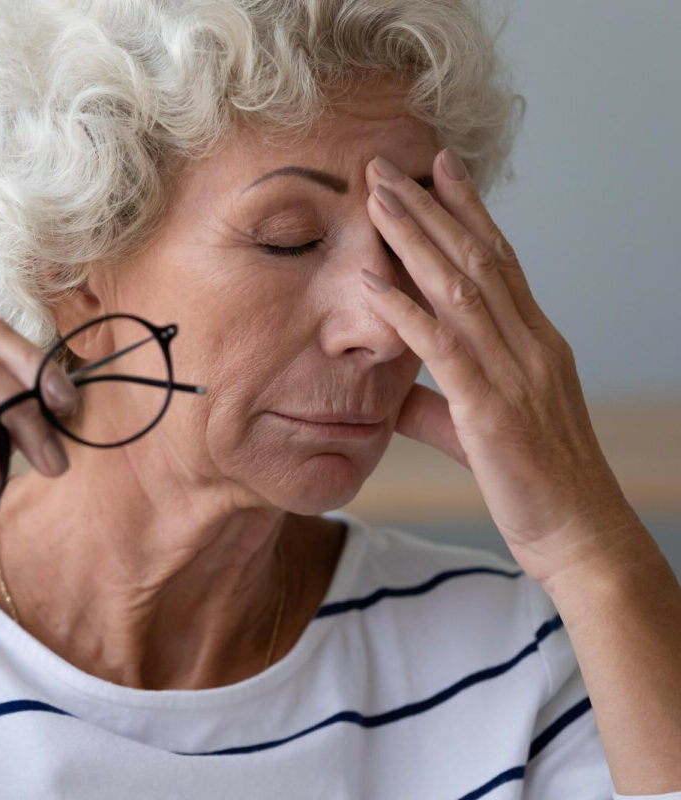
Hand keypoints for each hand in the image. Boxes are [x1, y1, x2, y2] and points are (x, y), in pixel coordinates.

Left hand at [360, 150, 640, 586]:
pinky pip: (442, 348)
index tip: (438, 169)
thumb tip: (395, 395)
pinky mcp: (491, 410)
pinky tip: (370, 282)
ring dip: (414, 238)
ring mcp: (514, 373)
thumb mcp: (483, 430)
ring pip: (460, 288)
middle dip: (430, 206)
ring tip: (377, 197)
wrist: (579, 535)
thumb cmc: (534, 482)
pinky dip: (404, 311)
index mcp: (534, 342)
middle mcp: (530, 344)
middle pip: (476, 258)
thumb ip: (440, 405)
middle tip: (389, 164)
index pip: (499, 260)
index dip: (468, 210)